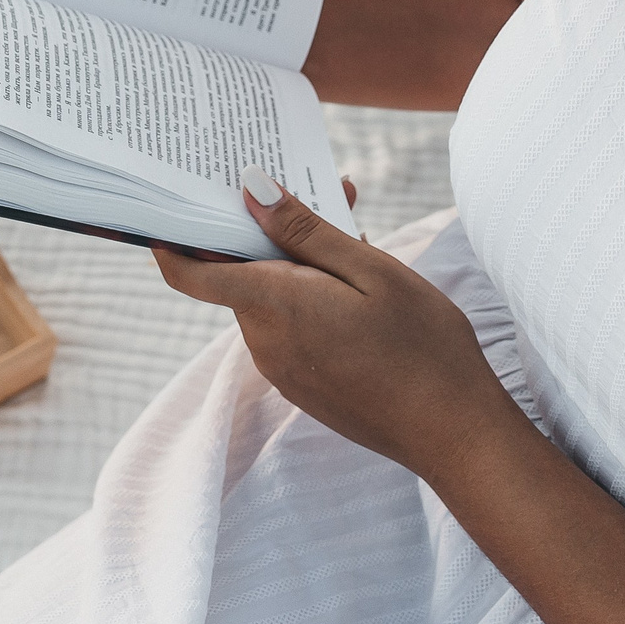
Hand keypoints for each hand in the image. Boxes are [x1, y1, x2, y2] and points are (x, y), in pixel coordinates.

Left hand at [154, 170, 522, 480]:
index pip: (191, 273)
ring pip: (270, 298)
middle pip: (241, 274)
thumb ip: (304, 231)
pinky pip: (290, 326)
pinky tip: (357, 283)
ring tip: (356, 230)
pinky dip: (309, 295)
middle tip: (325, 190)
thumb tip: (248, 191)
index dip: (170, 237)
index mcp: (274, 307)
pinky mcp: (305, 384)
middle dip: (271, 230)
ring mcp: (284, 369)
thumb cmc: (421, 345)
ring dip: (298, 262)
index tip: (174, 201)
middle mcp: (265, 343)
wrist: (454, 433)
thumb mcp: (368, 270)